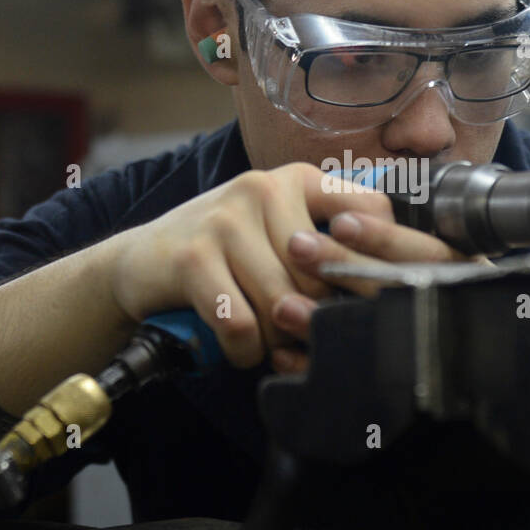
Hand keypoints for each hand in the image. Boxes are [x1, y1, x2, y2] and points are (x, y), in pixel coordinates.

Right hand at [107, 162, 469, 370]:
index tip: (371, 299)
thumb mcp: (279, 238)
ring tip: (265, 345)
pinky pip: (243, 322)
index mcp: (299, 180)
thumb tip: (390, 291)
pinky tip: (235, 347)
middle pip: (326, 274)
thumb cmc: (222, 257)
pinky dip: (242, 349)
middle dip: (317, 320)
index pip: (370, 213)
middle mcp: (265, 188)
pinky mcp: (195, 255)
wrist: (139, 265)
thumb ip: (329, 251)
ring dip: (277, 341)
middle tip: (302, 342)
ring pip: (285, 303)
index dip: (379, 263)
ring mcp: (228, 218)